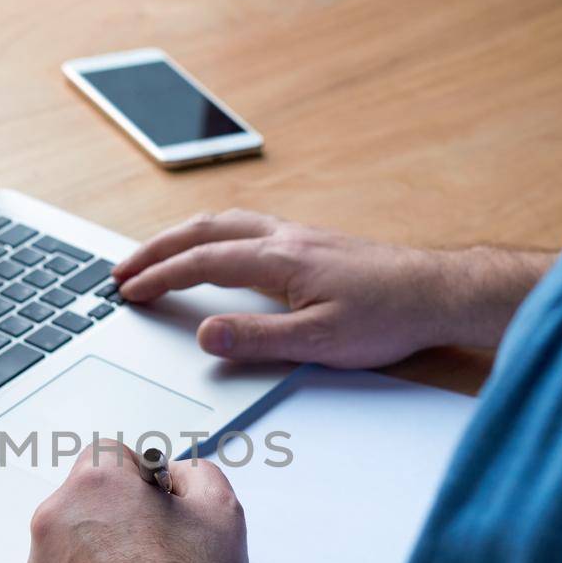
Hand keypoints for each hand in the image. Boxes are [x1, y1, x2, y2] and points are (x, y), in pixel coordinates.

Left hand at [27, 443, 248, 562]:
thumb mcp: (220, 509)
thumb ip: (196, 472)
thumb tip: (175, 475)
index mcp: (95, 484)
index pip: (113, 453)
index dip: (143, 476)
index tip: (161, 502)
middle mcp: (57, 515)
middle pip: (89, 489)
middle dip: (120, 504)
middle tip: (159, 538)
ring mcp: (44, 557)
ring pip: (76, 527)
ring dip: (104, 536)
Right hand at [112, 210, 551, 366]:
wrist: (438, 292)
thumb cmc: (388, 317)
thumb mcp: (319, 341)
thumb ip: (258, 339)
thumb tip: (208, 336)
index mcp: (279, 260)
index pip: (202, 262)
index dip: (160, 277)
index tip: (129, 290)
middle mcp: (284, 238)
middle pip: (204, 230)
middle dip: (157, 249)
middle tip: (123, 269)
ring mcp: (298, 236)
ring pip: (225, 222)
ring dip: (183, 236)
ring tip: (155, 254)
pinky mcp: (312, 242)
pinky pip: (246, 227)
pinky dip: (213, 233)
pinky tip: (216, 247)